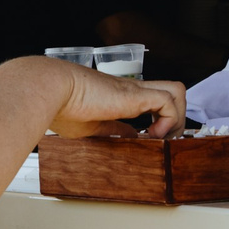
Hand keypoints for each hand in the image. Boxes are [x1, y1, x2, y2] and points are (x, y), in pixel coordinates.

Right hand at [47, 65, 184, 138]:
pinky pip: (169, 101)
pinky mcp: (135, 95)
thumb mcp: (92, 126)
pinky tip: (152, 133)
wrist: (51, 90)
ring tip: (159, 136)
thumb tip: (129, 137)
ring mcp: (135, 90)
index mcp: (120, 96)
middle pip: (172, 91)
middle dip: (177, 118)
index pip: (154, 100)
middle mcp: (132, 89)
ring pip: (177, 91)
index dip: (161, 120)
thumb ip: (113, 130)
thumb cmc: (60, 106)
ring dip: (177, 117)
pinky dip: (169, 120)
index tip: (151, 140)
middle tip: (162, 139)